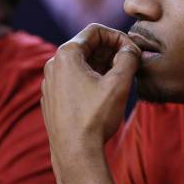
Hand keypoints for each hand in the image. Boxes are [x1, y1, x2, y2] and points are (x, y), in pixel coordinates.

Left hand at [41, 23, 140, 163]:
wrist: (75, 153)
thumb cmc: (95, 117)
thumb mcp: (119, 83)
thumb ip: (128, 58)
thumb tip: (130, 50)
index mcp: (66, 55)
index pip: (95, 31)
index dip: (118, 36)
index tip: (133, 49)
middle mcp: (53, 65)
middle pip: (87, 46)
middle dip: (112, 50)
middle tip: (131, 62)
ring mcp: (50, 83)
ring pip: (81, 63)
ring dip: (103, 65)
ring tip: (122, 77)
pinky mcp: (53, 98)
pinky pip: (74, 79)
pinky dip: (92, 79)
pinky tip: (106, 93)